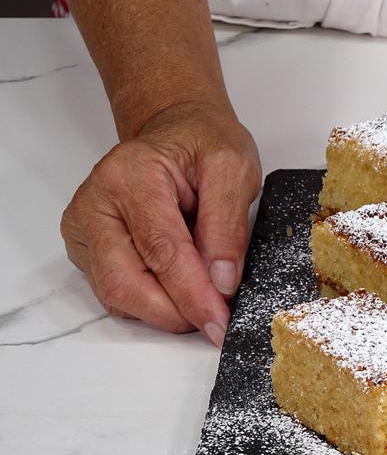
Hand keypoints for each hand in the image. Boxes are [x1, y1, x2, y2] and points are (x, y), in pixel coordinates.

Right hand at [61, 101, 261, 344]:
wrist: (176, 131)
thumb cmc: (202, 145)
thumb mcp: (234, 169)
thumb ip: (227, 225)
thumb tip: (222, 281)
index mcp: (130, 176)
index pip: (161, 249)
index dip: (192, 293)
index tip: (220, 320)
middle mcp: (95, 203)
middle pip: (125, 281)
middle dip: (173, 313)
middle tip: (216, 323)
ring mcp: (84, 228)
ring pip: (116, 294)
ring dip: (163, 312)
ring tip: (203, 304)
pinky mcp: (87, 248)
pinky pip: (115, 291)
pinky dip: (150, 303)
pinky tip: (180, 293)